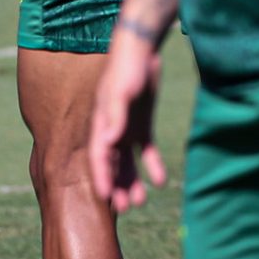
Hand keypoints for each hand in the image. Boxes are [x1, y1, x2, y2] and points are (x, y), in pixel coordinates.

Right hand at [89, 33, 167, 211]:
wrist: (143, 50)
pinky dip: (152, 166)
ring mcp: (127, 128)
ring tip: (140, 202)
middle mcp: (111, 130)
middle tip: (124, 208)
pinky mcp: (142, 125)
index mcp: (101, 123)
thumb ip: (114, 116)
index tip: (105, 198)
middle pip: (111, 164)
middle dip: (115, 186)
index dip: (101, 177)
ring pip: (127, 162)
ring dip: (132, 181)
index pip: (98, 156)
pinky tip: (160, 181)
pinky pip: (146, 151)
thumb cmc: (128, 69)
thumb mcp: (121, 92)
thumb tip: (108, 141)